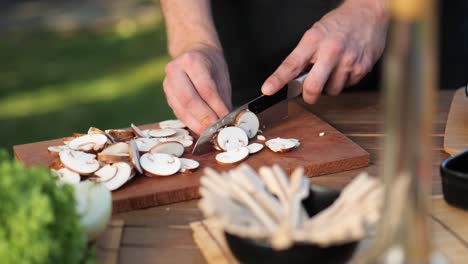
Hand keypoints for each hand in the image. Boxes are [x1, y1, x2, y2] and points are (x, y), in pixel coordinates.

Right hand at [163, 46, 231, 134]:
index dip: (215, 106)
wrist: (192, 53)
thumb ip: (222, 98)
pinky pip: (178, 112)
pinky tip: (200, 129)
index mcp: (193, 61)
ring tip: (209, 132)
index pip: (205, 87)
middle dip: (203, 117)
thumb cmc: (210, 66)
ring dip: (195, 124)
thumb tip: (226, 120)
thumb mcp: (221, 76)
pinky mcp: (167, 95)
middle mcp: (175, 70)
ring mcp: (168, 83)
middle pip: (188, 99)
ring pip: (181, 108)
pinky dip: (190, 122)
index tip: (225, 118)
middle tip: (216, 129)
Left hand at [261, 0, 388, 103]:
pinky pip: (347, 86)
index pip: (291, 64)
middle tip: (309, 94)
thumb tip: (292, 79)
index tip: (268, 90)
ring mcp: (347, 60)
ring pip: (331, 90)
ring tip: (333, 69)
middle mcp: (330, 50)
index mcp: (314, 40)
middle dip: (309, 96)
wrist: (368, 13)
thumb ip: (304, 56)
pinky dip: (344, 81)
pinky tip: (346, 67)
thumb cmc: (339, 24)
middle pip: (313, 86)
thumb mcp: (316, 33)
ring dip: (329, 86)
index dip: (278, 80)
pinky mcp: (362, 68)